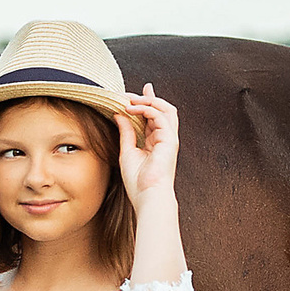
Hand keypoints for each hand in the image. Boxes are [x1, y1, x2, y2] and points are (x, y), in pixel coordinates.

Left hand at [118, 84, 179, 199]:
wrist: (148, 196)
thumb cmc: (138, 182)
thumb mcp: (127, 152)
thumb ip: (125, 133)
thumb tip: (119, 114)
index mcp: (156, 142)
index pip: (153, 117)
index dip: (145, 103)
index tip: (132, 94)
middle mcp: (164, 138)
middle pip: (161, 110)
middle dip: (147, 98)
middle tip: (128, 93)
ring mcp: (169, 138)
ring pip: (164, 109)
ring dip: (147, 100)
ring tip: (130, 99)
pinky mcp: (170, 139)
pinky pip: (160, 116)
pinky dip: (146, 109)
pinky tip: (132, 109)